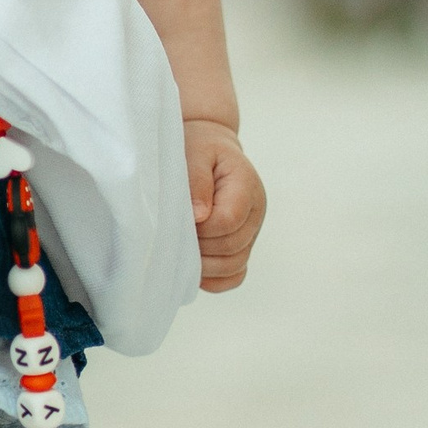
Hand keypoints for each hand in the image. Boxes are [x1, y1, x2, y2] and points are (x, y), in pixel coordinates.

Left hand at [185, 118, 265, 290]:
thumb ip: (197, 182)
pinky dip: (214, 280)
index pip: (227, 221)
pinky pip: (234, 276)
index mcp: (246, 186)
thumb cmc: (199, 148)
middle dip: (199, 247)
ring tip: (180, 251)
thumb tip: (200, 217)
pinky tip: (193, 270)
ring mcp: (250, 233)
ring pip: (234, 266)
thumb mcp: (195, 152)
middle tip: (173, 235)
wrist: (208, 148)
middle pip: (232, 248)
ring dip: (204, 266)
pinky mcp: (241, 246)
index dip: (201, 228)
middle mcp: (255, 213)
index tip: (180, 219)